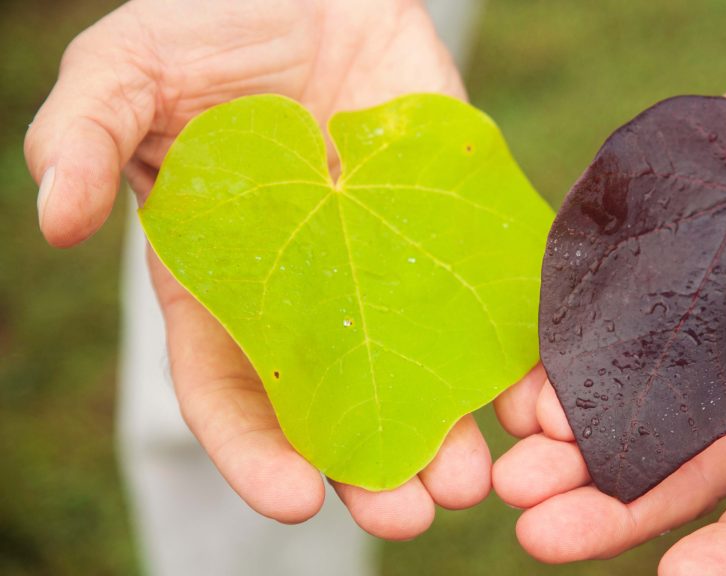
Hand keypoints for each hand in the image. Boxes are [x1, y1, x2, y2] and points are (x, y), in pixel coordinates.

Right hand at [25, 0, 489, 538]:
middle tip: (411, 515)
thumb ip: (84, 135)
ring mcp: (387, 267)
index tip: (293, 498)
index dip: (254, 452)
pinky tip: (532, 399)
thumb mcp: (127, 69)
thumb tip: (57, 219)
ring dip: (448, 435)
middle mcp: (313, 295)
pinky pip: (484, 301)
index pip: (233, 392)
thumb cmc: (210, 24)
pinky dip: (510, 355)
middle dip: (373, 469)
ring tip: (473, 479)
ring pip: (419, 373)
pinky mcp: (450, 229)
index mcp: (226, 285)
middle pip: (341, 409)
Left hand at [492, 33, 725, 573]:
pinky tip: (522, 389)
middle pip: (701, 466)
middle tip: (540, 530)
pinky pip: (611, 338)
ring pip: (643, 413)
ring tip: (513, 472)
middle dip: (623, 505)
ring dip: (577, 450)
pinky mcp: (665, 281)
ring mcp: (715, 327)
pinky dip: (567, 368)